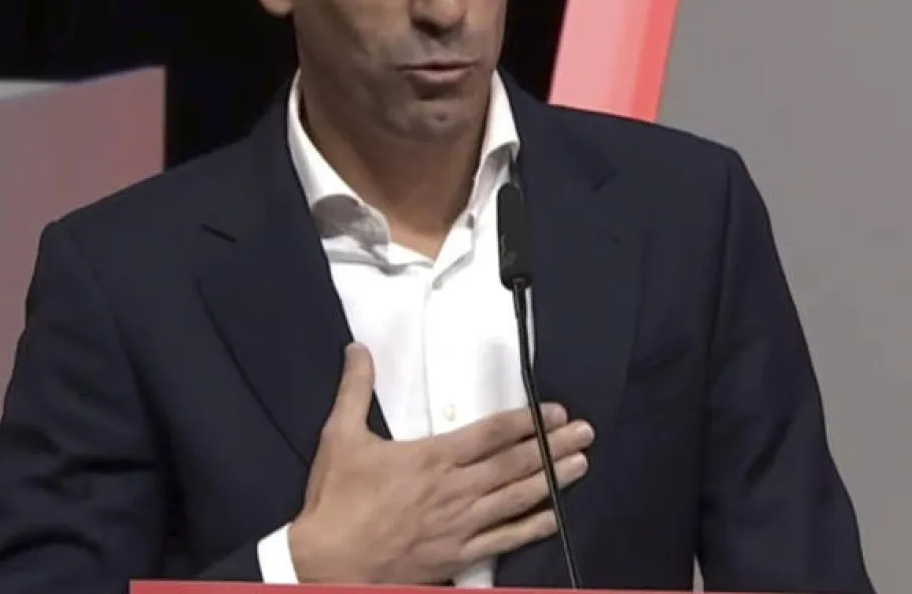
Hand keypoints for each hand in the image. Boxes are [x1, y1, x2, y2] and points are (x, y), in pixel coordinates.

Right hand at [286, 343, 594, 584]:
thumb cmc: (335, 501)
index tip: (555, 412)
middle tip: (585, 432)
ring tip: (581, 465)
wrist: (327, 562)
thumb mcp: (340, 437)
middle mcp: (454, 490)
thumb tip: (358, 350)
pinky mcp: (457, 556)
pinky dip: (531, 528)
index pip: (491, 434)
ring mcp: (459, 526)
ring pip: (516, 499)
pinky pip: (503, 541)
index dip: (527, 421)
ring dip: (552, 481)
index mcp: (431, 458)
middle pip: (514, 463)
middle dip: (553, 446)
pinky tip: (554, 518)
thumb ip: (354, 390)